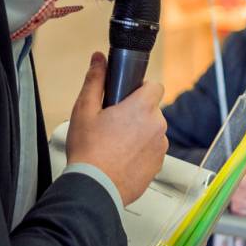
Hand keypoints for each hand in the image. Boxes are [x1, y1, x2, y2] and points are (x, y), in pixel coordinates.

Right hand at [66, 52, 167, 204]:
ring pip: (152, 131)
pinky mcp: (158, 165)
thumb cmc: (88, 151)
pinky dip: (140, 151)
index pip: (155, 86)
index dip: (141, 88)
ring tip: (115, 144)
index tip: (127, 96)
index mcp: (142, 108)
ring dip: (139, 133)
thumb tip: (98, 59)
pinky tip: (121, 158)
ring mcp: (160, 147)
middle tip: (113, 123)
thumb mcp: (84, 110)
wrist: (95, 187)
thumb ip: (95, 80)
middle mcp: (157, 126)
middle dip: (136, 113)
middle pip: (152, 110)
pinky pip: (152, 150)